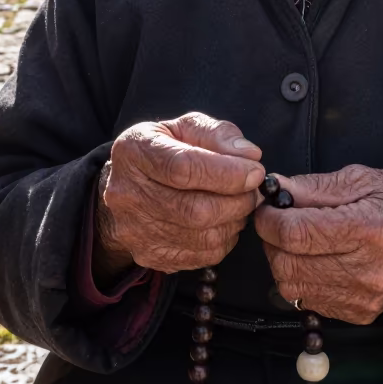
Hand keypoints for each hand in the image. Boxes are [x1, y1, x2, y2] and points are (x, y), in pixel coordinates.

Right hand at [94, 112, 264, 280]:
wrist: (127, 184)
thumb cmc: (163, 150)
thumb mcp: (185, 127)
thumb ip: (218, 134)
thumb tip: (249, 155)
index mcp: (135, 152)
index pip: (184, 167)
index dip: (227, 173)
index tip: (255, 171)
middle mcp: (128, 194)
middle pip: (195, 210)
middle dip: (237, 201)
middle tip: (252, 190)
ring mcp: (136, 231)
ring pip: (202, 237)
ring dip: (234, 221)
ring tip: (239, 203)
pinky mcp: (150, 256)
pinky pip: (202, 257)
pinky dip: (223, 240)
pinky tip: (224, 222)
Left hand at [255, 165, 382, 324]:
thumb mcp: (362, 179)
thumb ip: (314, 186)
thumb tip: (275, 188)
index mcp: (369, 229)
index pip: (297, 234)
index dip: (269, 220)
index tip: (267, 207)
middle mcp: (367, 271)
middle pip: (287, 265)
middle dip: (271, 241)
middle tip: (280, 221)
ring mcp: (363, 298)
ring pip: (291, 287)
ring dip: (283, 260)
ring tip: (298, 240)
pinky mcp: (359, 314)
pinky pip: (307, 300)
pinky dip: (301, 278)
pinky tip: (316, 259)